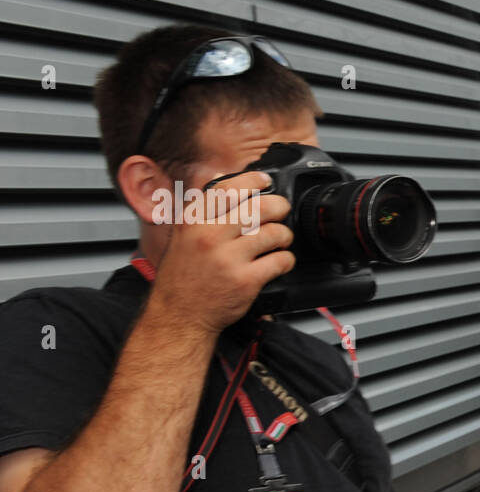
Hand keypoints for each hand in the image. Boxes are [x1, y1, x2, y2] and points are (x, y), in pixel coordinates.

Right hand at [149, 171, 293, 334]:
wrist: (180, 314)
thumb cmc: (182, 276)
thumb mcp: (182, 235)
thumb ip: (202, 208)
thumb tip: (221, 177)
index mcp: (193, 221)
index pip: (227, 190)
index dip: (252, 180)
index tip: (265, 180)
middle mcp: (209, 237)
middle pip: (258, 208)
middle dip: (278, 206)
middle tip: (281, 210)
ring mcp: (228, 259)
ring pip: (273, 233)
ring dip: (284, 235)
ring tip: (281, 239)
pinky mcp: (245, 280)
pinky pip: (280, 261)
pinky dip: (286, 259)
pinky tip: (281, 261)